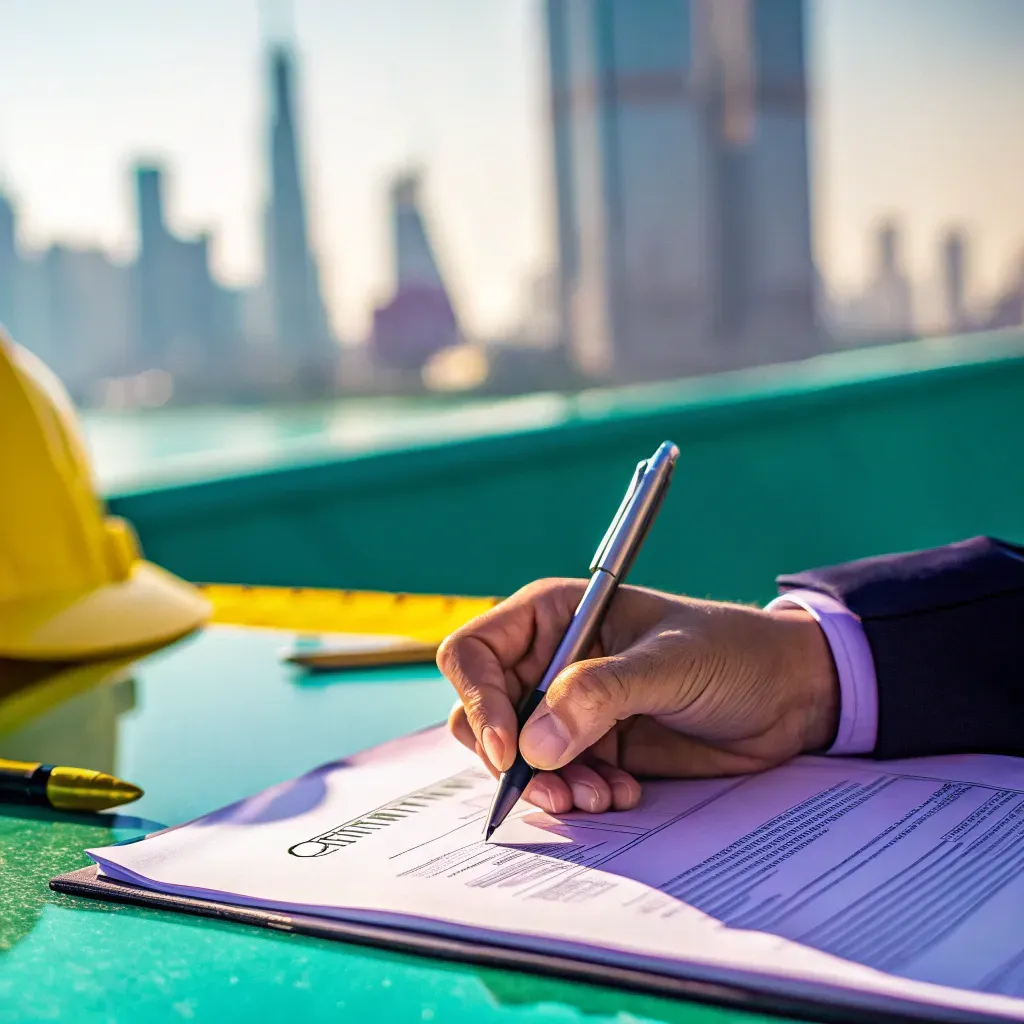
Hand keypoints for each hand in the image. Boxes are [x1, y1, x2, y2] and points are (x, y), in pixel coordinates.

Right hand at [437, 579, 838, 814]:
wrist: (788, 695)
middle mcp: (549, 660)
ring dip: (548, 787)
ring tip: (601, 798)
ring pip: (518, 757)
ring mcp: (568, 707)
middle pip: (483, 713)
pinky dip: (578, 795)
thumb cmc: (732, 651)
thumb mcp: (669, 663)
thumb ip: (601, 693)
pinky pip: (557, 780)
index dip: (477, 700)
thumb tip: (532, 744)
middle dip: (511, 759)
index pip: (475, 654)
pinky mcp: (592, 746)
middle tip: (557, 791)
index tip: (507, 750)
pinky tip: (621, 794)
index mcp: (552, 615)